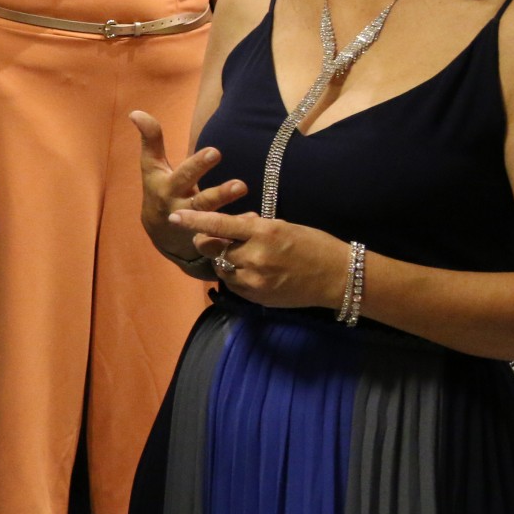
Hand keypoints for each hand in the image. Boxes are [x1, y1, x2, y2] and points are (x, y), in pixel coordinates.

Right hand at [130, 110, 248, 269]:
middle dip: (218, 193)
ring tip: (244, 190)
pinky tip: (255, 217)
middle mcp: (181, 208)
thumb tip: (136, 112)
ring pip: (214, 219)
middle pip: (200, 200)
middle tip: (241, 184)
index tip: (216, 151)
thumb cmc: (160, 190)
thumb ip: (151, 141)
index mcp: (168, 188)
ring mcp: (195, 225)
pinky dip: (239, 225)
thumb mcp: (152, 168)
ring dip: (231, 209)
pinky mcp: (209, 238)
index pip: (182, 174)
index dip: (197, 164)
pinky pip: (225, 235)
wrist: (161, 232)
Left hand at [168, 209, 350, 309]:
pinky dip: (236, 276)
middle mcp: (255, 256)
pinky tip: (252, 271)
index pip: (220, 224)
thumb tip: (235, 222)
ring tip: (243, 256)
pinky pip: (233, 284)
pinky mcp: (256, 296)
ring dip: (225, 260)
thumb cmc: (313, 245)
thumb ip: (254, 227)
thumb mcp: (283, 227)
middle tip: (214, 239)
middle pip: (213, 248)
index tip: (175, 217)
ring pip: (221, 267)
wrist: (338, 278)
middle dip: (208, 242)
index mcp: (263, 233)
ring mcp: (255, 279)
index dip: (194, 221)